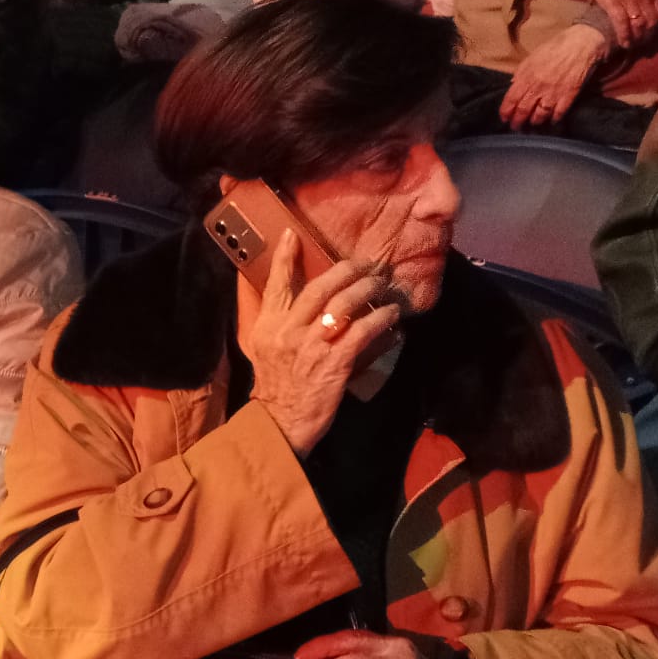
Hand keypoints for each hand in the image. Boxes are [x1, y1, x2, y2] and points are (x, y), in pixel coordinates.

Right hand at [244, 230, 401, 457]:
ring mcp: (312, 347)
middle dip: (348, 270)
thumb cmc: (276, 386)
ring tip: (385, 287)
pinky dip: (381, 321)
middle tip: (368, 264)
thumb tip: (294, 299)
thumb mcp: (264, 349)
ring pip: (345, 305)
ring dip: (370, 291)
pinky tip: (393, 318)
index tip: (292, 235)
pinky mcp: (334, 364)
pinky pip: (363, 333)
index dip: (285, 258)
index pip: (276, 284)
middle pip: (321, 287)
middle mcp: (288, 331)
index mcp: (268, 326)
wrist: (280, 423)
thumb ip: (276, 323)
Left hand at [499, 22, 607, 129]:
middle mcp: (538, 87)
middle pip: (523, 110)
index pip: (511, 99)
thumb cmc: (555, 47)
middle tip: (516, 127)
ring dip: (535, 122)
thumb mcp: (532, 57)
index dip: (506, 112)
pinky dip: (554, 119)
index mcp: (526, 76)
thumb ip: (521, 73)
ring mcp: (554, 92)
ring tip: (533, 124)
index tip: (504, 118)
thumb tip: (512, 85)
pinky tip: (552, 121)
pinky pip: (559, 112)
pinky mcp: (569, 95)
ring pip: (540, 115)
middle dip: (518, 121)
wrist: (581, 43)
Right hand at [570, 0, 657, 47]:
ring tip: (633, 44)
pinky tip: (623, 43)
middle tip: (642, 43)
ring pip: (639, 25)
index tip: (653, 34)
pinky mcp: (613, 4)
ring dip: (637, 38)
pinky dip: (624, 36)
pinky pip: (622, 24)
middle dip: (648, 35)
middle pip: (651, 22)